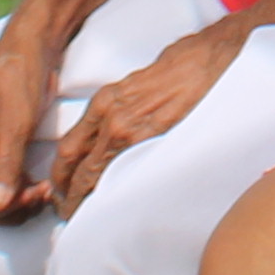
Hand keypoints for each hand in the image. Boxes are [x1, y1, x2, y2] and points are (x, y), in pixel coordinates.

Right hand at [0, 22, 68, 222]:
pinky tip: (43, 184)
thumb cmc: (20, 74)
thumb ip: (5, 162)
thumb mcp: (16, 120)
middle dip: (12, 208)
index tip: (35, 194)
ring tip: (46, 189)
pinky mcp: (0, 151)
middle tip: (44, 195)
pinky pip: (6, 185)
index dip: (3, 207)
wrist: (34, 45)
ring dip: (20, 203)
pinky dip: (24, 192)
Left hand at [50, 14, 252, 212]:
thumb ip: (122, 106)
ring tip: (84, 217)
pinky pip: (123, 176)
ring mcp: (131, 131)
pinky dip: (113, 194)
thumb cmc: (183, 63)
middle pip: (75, 167)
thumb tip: (114, 130)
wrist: (214, 57)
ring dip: (84, 199)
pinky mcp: (153, 141)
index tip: (61, 189)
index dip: (60, 175)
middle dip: (67, 194)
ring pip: (94, 177)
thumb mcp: (139, 81)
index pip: (68, 148)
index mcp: (105, 101)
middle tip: (66, 212)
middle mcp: (110, 117)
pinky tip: (113, 208)